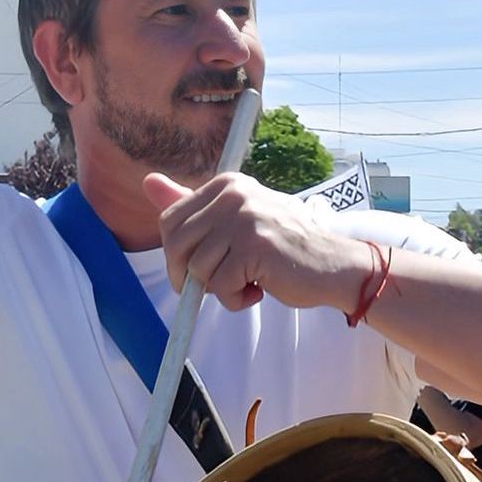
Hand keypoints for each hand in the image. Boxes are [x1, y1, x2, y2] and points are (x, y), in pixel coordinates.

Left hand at [145, 172, 375, 312]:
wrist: (334, 266)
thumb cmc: (285, 247)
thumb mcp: (237, 219)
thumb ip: (193, 205)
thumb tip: (147, 180)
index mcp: (227, 184)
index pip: (170, 220)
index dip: (178, 254)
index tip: (201, 267)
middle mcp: (235, 195)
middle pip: (177, 246)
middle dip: (189, 276)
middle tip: (219, 283)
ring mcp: (245, 220)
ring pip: (197, 270)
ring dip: (219, 290)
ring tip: (248, 283)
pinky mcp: (255, 248)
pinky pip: (220, 287)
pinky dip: (235, 300)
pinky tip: (259, 291)